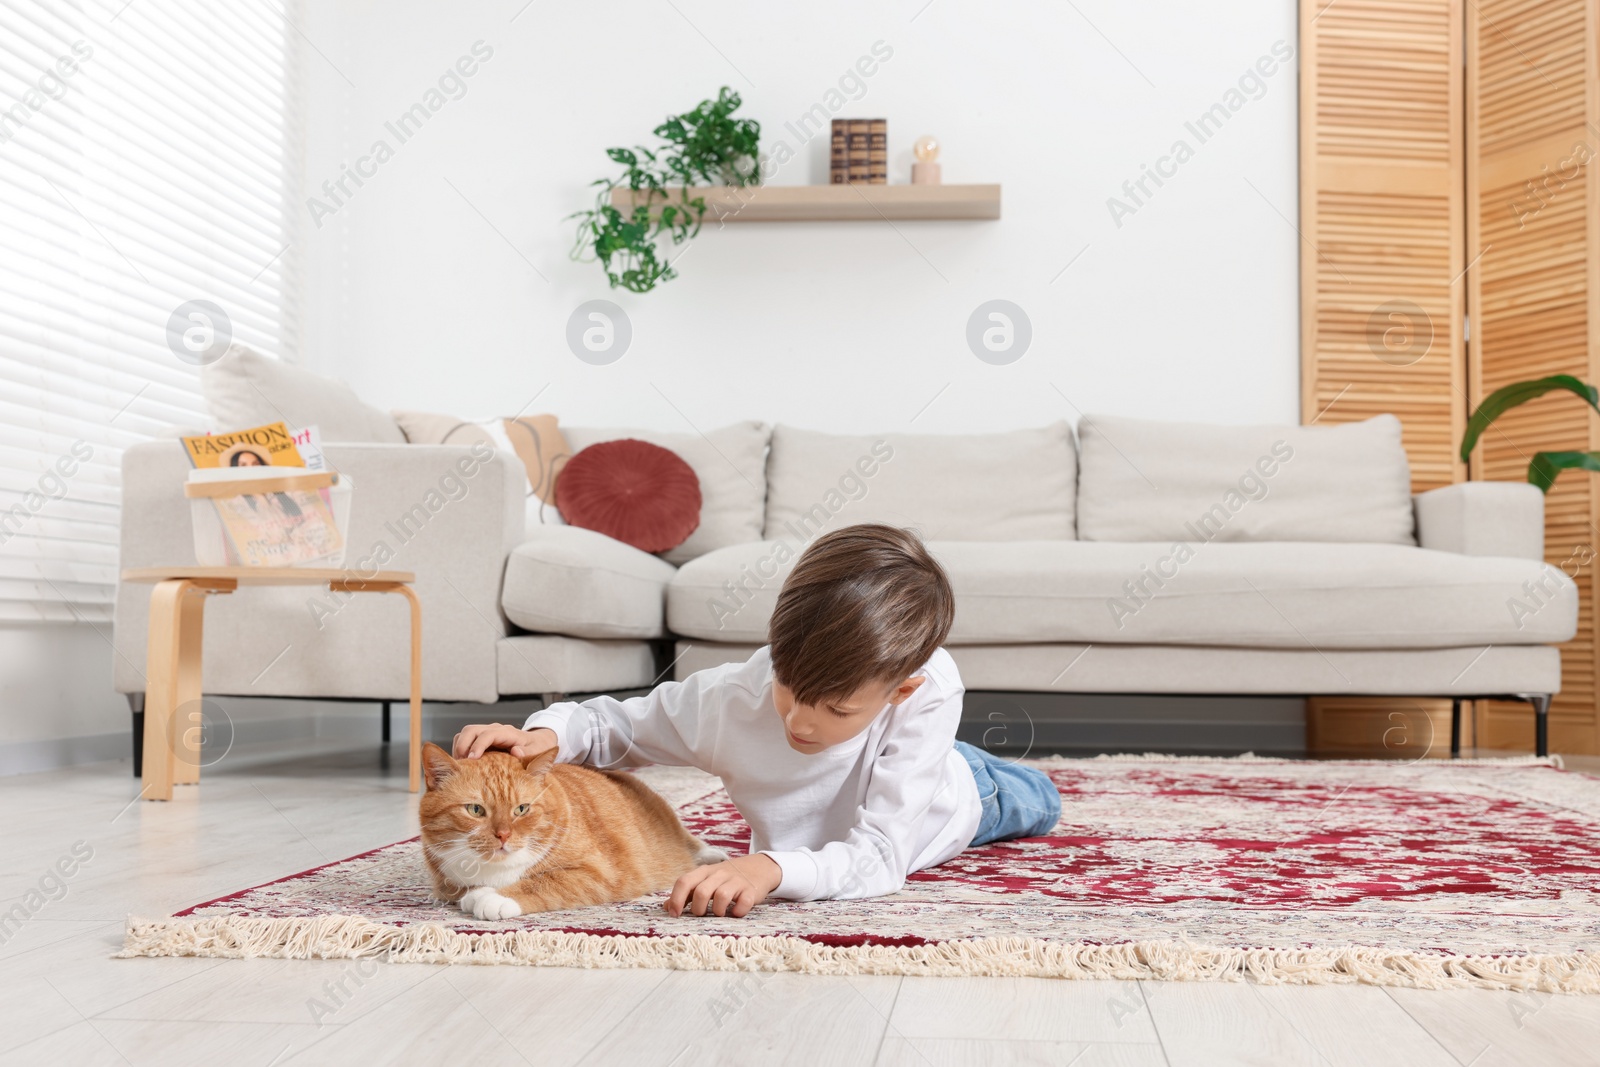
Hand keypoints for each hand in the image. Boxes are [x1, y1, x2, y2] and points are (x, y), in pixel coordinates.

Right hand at [452, 723, 556, 759]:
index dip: (478, 746)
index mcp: (507, 733)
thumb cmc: (536, 748)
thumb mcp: (537, 751)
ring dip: (460, 748)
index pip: (487, 734)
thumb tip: (516, 751)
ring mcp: (487, 733)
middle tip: (461, 765)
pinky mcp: (482, 740)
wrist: (537, 742)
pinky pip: (466, 741)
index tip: (472, 759)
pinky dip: (461, 750)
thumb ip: (529, 752)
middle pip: (471, 730)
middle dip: (463, 746)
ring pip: (465, 734)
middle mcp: (494, 730)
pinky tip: (464, 765)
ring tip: (461, 766)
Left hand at [666, 854, 782, 917]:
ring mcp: (736, 881)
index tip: (675, 914)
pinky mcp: (751, 890)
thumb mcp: (706, 880)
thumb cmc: (726, 878)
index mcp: (704, 871)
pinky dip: (738, 912)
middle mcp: (719, 874)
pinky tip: (736, 912)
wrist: (759, 867)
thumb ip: (687, 893)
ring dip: (717, 911)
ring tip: (720, 913)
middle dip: (698, 909)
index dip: (676, 899)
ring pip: (721, 897)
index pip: (684, 881)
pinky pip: (743, 903)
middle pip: (702, 892)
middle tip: (702, 914)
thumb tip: (666, 907)